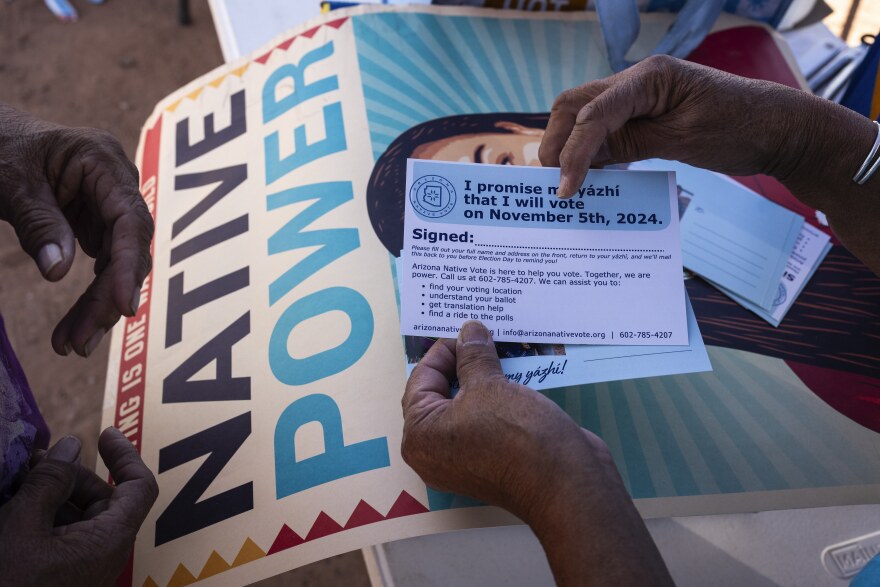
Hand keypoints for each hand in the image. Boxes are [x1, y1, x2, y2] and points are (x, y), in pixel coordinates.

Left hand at [0, 104, 153, 356]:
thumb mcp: (9, 181)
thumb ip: (37, 222)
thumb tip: (58, 272)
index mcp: (103, 162)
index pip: (130, 220)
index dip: (129, 265)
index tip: (122, 306)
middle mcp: (117, 185)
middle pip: (128, 249)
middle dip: (106, 297)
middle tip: (80, 341)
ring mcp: (109, 206)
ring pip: (117, 265)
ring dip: (98, 306)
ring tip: (72, 345)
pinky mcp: (97, 225)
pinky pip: (102, 266)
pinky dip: (89, 297)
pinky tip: (75, 328)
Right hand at [0, 428, 158, 586]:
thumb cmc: (7, 581)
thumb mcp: (21, 527)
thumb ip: (48, 483)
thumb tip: (70, 446)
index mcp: (109, 540)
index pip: (139, 488)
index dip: (125, 456)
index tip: (104, 433)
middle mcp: (103, 553)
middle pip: (104, 498)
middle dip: (71, 475)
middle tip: (34, 459)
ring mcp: (81, 568)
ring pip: (77, 517)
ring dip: (52, 494)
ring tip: (18, 479)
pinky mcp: (59, 577)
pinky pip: (60, 537)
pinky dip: (43, 517)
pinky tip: (15, 503)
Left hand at [402, 321, 605, 519]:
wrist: (566, 483)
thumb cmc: (516, 435)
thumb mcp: (489, 385)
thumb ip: (473, 355)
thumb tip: (469, 331)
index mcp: (420, 436)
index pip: (421, 379)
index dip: (444, 350)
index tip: (467, 329)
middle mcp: (435, 451)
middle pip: (442, 393)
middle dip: (463, 362)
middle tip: (482, 334)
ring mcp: (464, 459)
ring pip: (468, 405)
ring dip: (484, 378)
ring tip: (500, 348)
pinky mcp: (492, 459)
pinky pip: (487, 419)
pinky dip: (498, 397)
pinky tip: (516, 374)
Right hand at [539, 55, 861, 197]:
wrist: (779, 130)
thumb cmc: (741, 128)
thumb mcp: (682, 140)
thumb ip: (631, 144)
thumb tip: (584, 159)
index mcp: (649, 77)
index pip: (593, 113)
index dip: (573, 152)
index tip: (565, 189)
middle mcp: (638, 81)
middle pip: (576, 105)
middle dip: (557, 142)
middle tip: (552, 182)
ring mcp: (641, 97)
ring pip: (586, 116)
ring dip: (570, 146)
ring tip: (564, 181)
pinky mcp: (647, 115)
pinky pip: (608, 129)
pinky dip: (593, 151)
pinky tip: (591, 175)